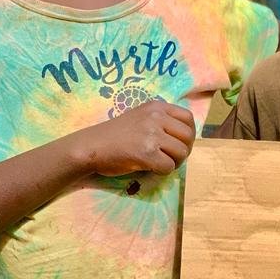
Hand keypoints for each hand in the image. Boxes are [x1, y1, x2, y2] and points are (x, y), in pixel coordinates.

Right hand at [76, 100, 195, 176]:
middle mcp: (156, 117)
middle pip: (188, 136)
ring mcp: (151, 134)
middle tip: (170, 158)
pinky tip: (151, 168)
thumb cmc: (115, 135)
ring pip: (182, 152)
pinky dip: (163, 172)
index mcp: (156, 107)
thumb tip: (185, 137)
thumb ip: (161, 122)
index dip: (188, 134)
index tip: (178, 144)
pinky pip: (169, 166)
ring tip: (160, 163)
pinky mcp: (146, 153)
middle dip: (183, 150)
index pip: (188, 118)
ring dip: (174, 162)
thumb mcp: (141, 118)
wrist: (90, 147)